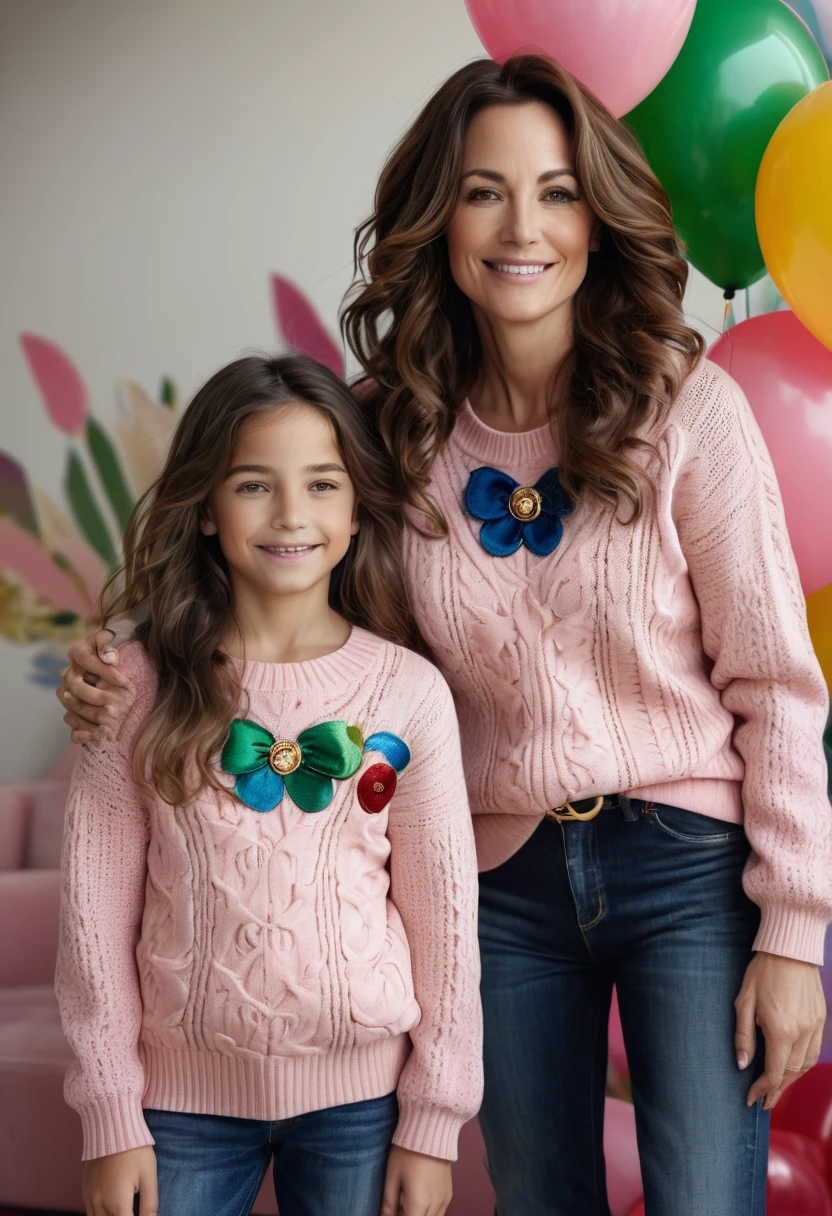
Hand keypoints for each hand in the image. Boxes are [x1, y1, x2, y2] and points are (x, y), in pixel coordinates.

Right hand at [57, 630, 134, 743]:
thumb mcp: (115, 639)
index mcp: (79, 652)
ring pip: (71, 705)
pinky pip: (71, 721)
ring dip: (90, 715)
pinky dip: (82, 731)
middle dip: (96, 697)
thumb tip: (109, 658)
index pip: (86, 659)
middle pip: (75, 687)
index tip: (125, 681)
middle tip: (116, 708)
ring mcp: (69, 692)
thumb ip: (109, 644)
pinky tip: (98, 734)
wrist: (116, 664)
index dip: (104, 671)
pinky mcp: (73, 709)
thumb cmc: (115, 649)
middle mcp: (70, 672)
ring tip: (111, 723)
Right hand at [82, 1145, 157, 1215]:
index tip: (140, 1214)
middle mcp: (100, 1204)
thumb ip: (149, 1203)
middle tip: (131, 1210)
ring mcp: (90, 1198)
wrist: (112, 1126)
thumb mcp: (149, 1175)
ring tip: (122, 1210)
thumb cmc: (135, 1149)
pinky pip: (90, 1212)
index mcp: (118, 1203)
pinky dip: (99, 1215)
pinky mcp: (85, 1190)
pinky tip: (111, 1209)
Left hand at [380, 1145, 452, 1215]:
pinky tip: (418, 1204)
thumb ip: (388, 1203)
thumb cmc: (408, 1151)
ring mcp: (444, 1200)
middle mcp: (435, 1205)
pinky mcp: (449, 1194)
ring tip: (406, 1206)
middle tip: (397, 1208)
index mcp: (419, 1203)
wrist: (430, 1130)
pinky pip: (439, 1214)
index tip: (392, 1212)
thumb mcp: (392, 1176)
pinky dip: (428, 1214)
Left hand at [735, 950, 825, 1109]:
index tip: (751, 1098)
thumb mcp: (744, 1001)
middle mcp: (802, 1032)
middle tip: (764, 1101)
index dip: (762, 1089)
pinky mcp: (821, 1019)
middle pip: (791, 1073)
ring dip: (791, 1079)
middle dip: (777, 1090)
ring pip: (806, 1065)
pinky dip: (803, 1065)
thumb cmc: (762, 972)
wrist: (790, 948)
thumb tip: (742, 1064)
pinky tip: (792, 1067)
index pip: (773, 1073)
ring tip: (777, 1087)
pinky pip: (815, 1051)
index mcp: (780, 1030)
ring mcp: (815, 1026)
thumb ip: (743, 1035)